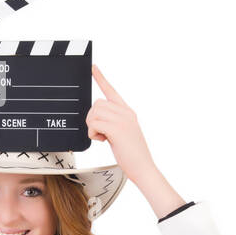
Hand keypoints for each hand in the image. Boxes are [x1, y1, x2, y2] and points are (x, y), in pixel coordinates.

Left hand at [87, 65, 151, 179]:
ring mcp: (122, 119)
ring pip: (94, 113)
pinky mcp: (117, 128)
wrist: (143, 167)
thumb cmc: (132, 154)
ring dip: (92, 127)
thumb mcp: (123, 133)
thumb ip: (113, 122)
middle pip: (96, 103)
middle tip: (100, 132)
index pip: (111, 91)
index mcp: (127, 111)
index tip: (92, 67)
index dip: (101, 78)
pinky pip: (94, 123)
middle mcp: (126, 112)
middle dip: (92, 118)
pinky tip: (103, 141)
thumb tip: (96, 118)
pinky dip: (93, 134)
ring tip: (103, 137)